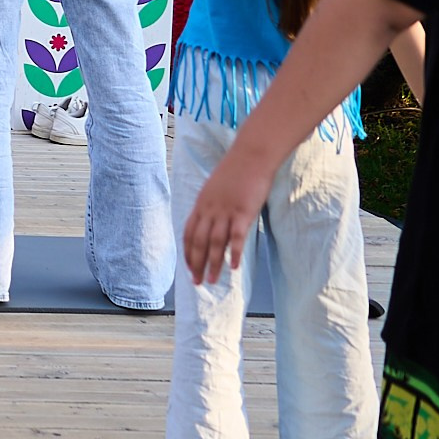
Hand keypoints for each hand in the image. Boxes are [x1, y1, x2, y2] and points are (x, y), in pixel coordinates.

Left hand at [181, 146, 270, 284]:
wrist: (250, 155)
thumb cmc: (235, 171)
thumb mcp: (215, 188)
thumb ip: (211, 205)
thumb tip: (210, 220)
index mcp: (200, 204)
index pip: (189, 233)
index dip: (188, 252)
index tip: (188, 267)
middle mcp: (209, 209)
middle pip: (198, 242)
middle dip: (195, 264)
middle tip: (196, 282)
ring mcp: (225, 211)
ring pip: (215, 243)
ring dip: (213, 264)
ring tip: (211, 280)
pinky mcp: (243, 212)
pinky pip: (236, 237)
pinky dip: (234, 253)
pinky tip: (234, 267)